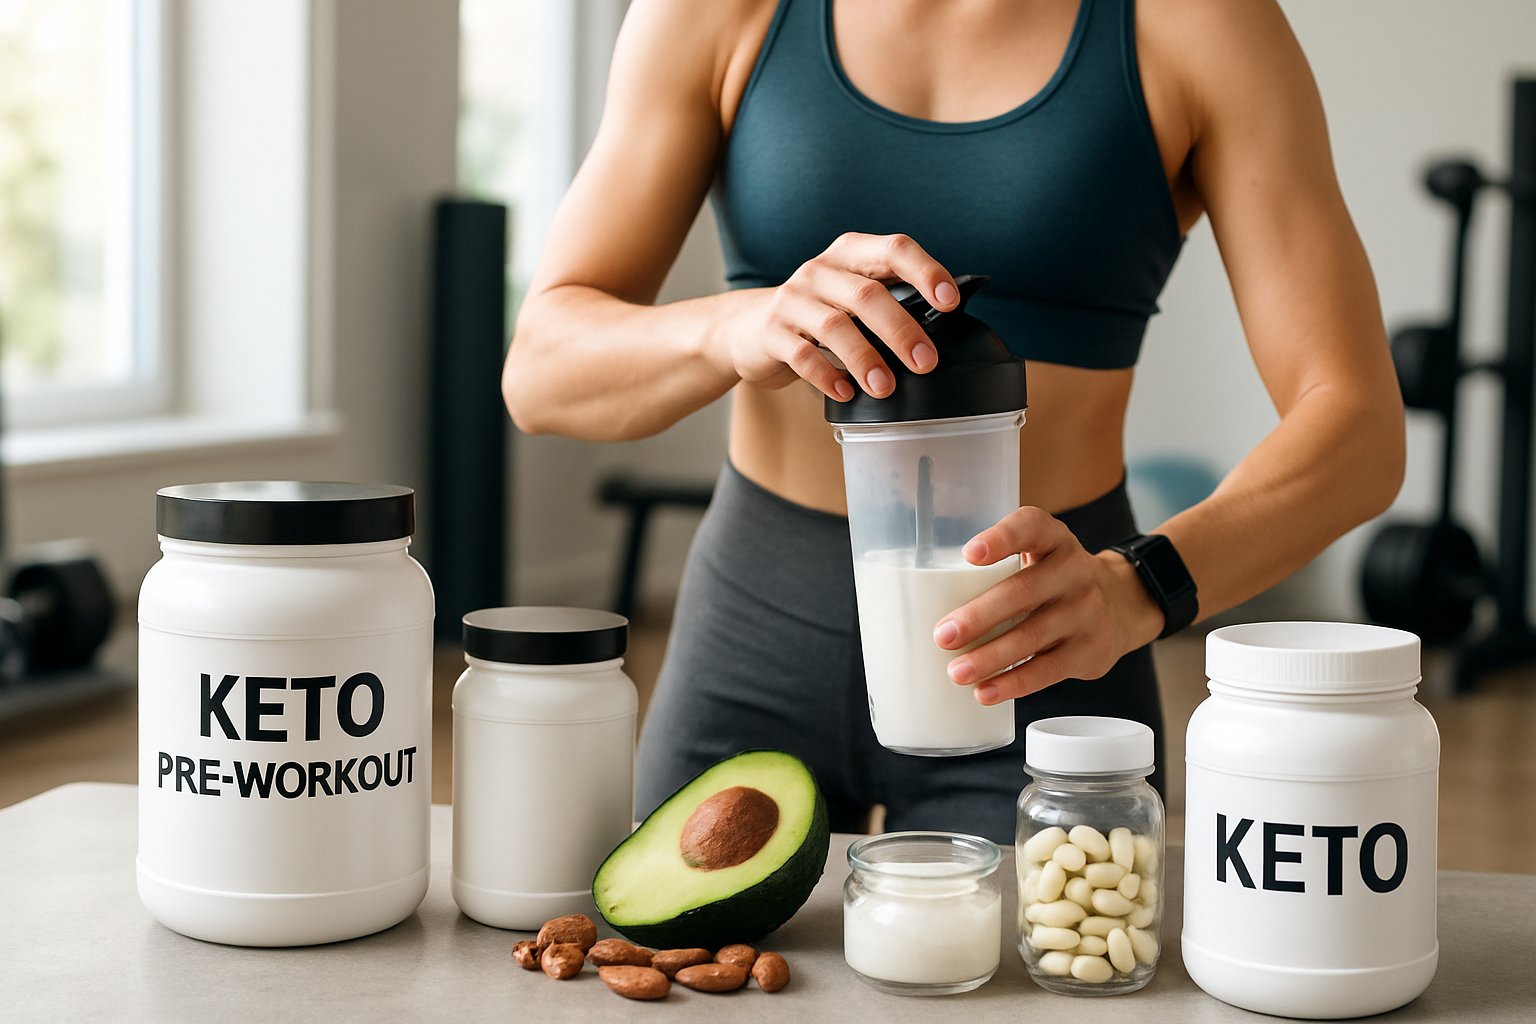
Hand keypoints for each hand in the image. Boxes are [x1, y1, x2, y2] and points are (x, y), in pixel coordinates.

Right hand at [727, 232, 958, 400]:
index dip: (926, 272)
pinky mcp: (772, 332)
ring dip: (866, 359)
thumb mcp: (851, 295)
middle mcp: (820, 270)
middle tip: (925, 362)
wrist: (748, 328)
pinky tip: (846, 392)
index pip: (894, 249)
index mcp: (850, 254)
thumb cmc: (816, 314)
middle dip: (901, 330)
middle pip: (867, 294)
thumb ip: (889, 300)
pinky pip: (803, 356)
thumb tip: (943, 323)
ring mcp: (793, 300)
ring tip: (885, 387)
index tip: (950, 302)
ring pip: (835, 326)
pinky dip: (827, 376)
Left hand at [932, 507, 1165, 704]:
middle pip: (1024, 591)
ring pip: (1033, 636)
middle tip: (942, 636)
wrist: (1120, 606)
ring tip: (955, 672)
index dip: (1002, 538)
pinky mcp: (1090, 651)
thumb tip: (916, 599)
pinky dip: (1014, 683)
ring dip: (990, 657)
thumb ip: (993, 567)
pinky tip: (985, 691)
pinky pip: (1047, 669)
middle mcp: (1074, 571)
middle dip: (979, 616)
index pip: (1031, 527)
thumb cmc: (1052, 580)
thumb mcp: (1036, 556)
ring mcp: (1086, 612)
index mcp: (1053, 540)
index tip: (969, 554)